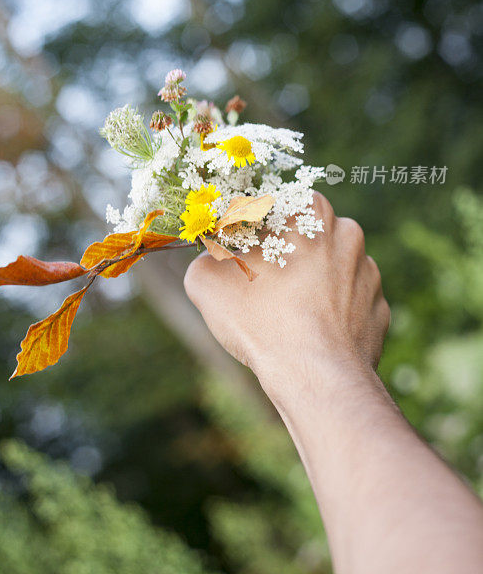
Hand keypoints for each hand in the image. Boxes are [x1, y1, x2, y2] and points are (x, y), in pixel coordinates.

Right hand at [183, 192, 389, 400]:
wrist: (316, 378)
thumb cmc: (262, 319)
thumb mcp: (207, 281)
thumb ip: (207, 257)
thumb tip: (211, 259)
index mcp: (313, 212)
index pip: (276, 207)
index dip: (254, 230)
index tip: (239, 252)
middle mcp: (348, 234)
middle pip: (306, 238)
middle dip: (284, 256)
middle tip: (259, 285)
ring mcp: (369, 275)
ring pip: (330, 272)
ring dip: (310, 286)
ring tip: (283, 315)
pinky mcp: (380, 311)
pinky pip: (348, 306)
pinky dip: (330, 316)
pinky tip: (308, 335)